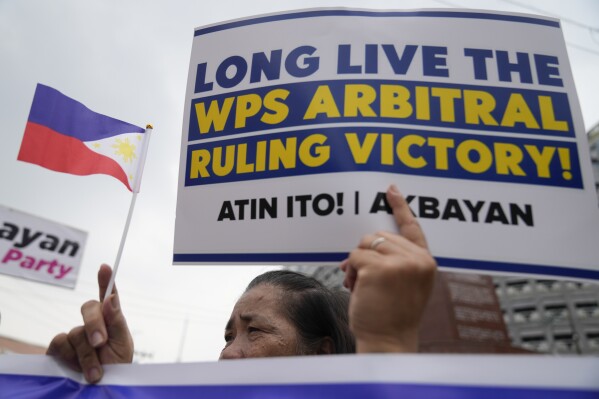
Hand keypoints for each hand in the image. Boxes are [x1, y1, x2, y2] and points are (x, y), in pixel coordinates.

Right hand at [46, 264, 133, 382]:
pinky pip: (60, 343)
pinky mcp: (59, 348)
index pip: (108, 296)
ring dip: (87, 354)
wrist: (102, 388)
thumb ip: (117, 320)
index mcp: (111, 319)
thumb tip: (111, 297)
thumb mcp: (122, 344)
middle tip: (100, 343)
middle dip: (95, 325)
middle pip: (89, 308)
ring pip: (76, 332)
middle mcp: (92, 323)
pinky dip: (70, 357)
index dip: (106, 280)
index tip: (106, 267)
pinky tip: (76, 368)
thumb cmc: (116, 365)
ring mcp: (75, 334)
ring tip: (96, 372)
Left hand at [341, 184, 436, 352]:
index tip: (391, 189)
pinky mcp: (379, 269)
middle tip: (363, 278)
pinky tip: (356, 288)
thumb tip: (368, 244)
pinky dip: (350, 272)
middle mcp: (417, 260)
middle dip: (366, 254)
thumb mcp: (405, 285)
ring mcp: (399, 263)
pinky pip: (354, 257)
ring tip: (361, 286)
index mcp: (425, 262)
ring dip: (356, 263)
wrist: (388, 341)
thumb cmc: (392, 315)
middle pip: (379, 236)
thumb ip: (397, 261)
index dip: (401, 207)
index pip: (412, 227)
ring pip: (365, 244)